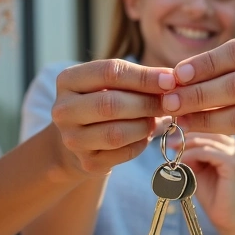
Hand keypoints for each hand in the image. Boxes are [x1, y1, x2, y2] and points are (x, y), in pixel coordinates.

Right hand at [50, 59, 175, 176]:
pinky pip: (123, 153)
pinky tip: (146, 134)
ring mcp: (72, 139)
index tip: (170, 80)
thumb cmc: (103, 101)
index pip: (109, 72)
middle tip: (170, 102)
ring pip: (117, 133)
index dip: (143, 76)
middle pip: (111, 104)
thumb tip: (172, 80)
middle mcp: (63, 110)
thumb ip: (138, 78)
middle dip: (147, 103)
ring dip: (146, 125)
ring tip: (157, 118)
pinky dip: (142, 143)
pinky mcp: (87, 162)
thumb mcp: (112, 83)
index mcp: (68, 80)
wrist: (80, 138)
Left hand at [180, 132, 234, 232]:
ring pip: (206, 139)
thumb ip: (187, 151)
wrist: (221, 214)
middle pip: (207, 128)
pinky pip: (208, 152)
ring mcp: (234, 153)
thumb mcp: (193, 166)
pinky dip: (193, 155)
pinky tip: (183, 162)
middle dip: (186, 135)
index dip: (188, 126)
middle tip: (170, 144)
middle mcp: (232, 144)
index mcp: (225, 141)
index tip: (170, 133)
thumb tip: (174, 138)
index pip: (206, 124)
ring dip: (187, 145)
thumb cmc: (208, 191)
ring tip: (174, 154)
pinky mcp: (232, 164)